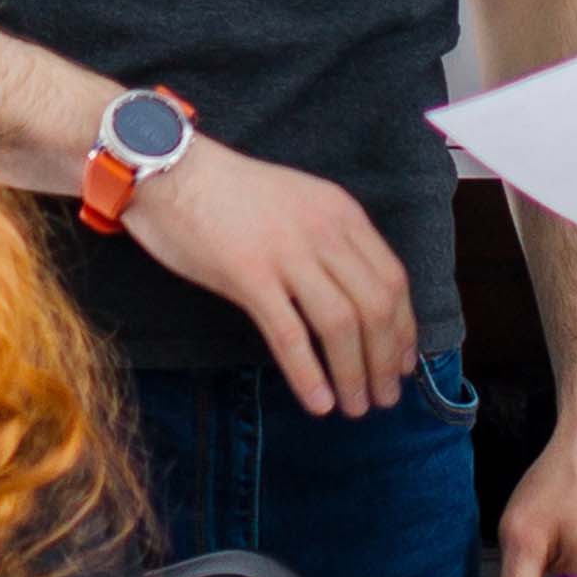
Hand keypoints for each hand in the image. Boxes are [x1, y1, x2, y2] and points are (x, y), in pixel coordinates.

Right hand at [123, 135, 417, 415]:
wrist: (171, 169)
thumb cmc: (230, 191)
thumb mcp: (299, 202)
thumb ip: (331, 241)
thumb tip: (356, 296)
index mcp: (341, 213)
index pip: (392, 279)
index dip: (404, 328)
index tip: (404, 364)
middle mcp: (323, 231)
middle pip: (375, 306)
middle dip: (386, 360)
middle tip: (385, 397)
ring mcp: (286, 252)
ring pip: (340, 324)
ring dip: (354, 373)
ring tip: (355, 407)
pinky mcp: (248, 274)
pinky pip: (289, 333)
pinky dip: (309, 374)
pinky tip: (318, 402)